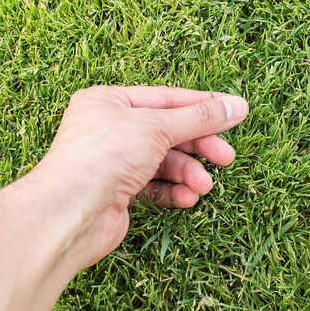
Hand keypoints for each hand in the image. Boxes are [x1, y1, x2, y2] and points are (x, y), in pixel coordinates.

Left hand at [26, 85, 248, 267]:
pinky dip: (172, 192)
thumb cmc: (103, 156)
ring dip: (187, 174)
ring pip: (162, 163)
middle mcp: (108, 129)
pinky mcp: (116, 194)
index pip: (164, 99)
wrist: (72, 212)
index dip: (200, 108)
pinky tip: (186, 199)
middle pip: (167, 133)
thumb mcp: (157, 127)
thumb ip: (199, 118)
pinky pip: (153, 188)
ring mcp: (111, 163)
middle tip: (226, 158)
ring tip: (203, 186)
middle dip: (198, 147)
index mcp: (108, 102)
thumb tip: (238, 106)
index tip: (233, 114)